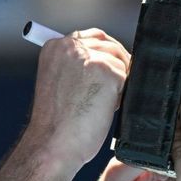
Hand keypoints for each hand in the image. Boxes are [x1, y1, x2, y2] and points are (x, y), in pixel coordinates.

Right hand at [21, 29, 129, 169]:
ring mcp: (88, 56)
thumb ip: (76, 67)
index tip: (107, 68)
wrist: (53, 144)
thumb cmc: (56, 123)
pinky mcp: (106, 71)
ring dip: (118, 82)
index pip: (89, 37)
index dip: (103, 52)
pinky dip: (121, 95)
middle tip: (115, 87)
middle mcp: (70, 46)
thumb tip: (107, 61)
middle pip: (108, 43)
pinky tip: (106, 109)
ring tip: (102, 104)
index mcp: (54, 47)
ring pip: (119, 60)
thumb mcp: (58, 83)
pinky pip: (126, 76)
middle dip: (115, 63)